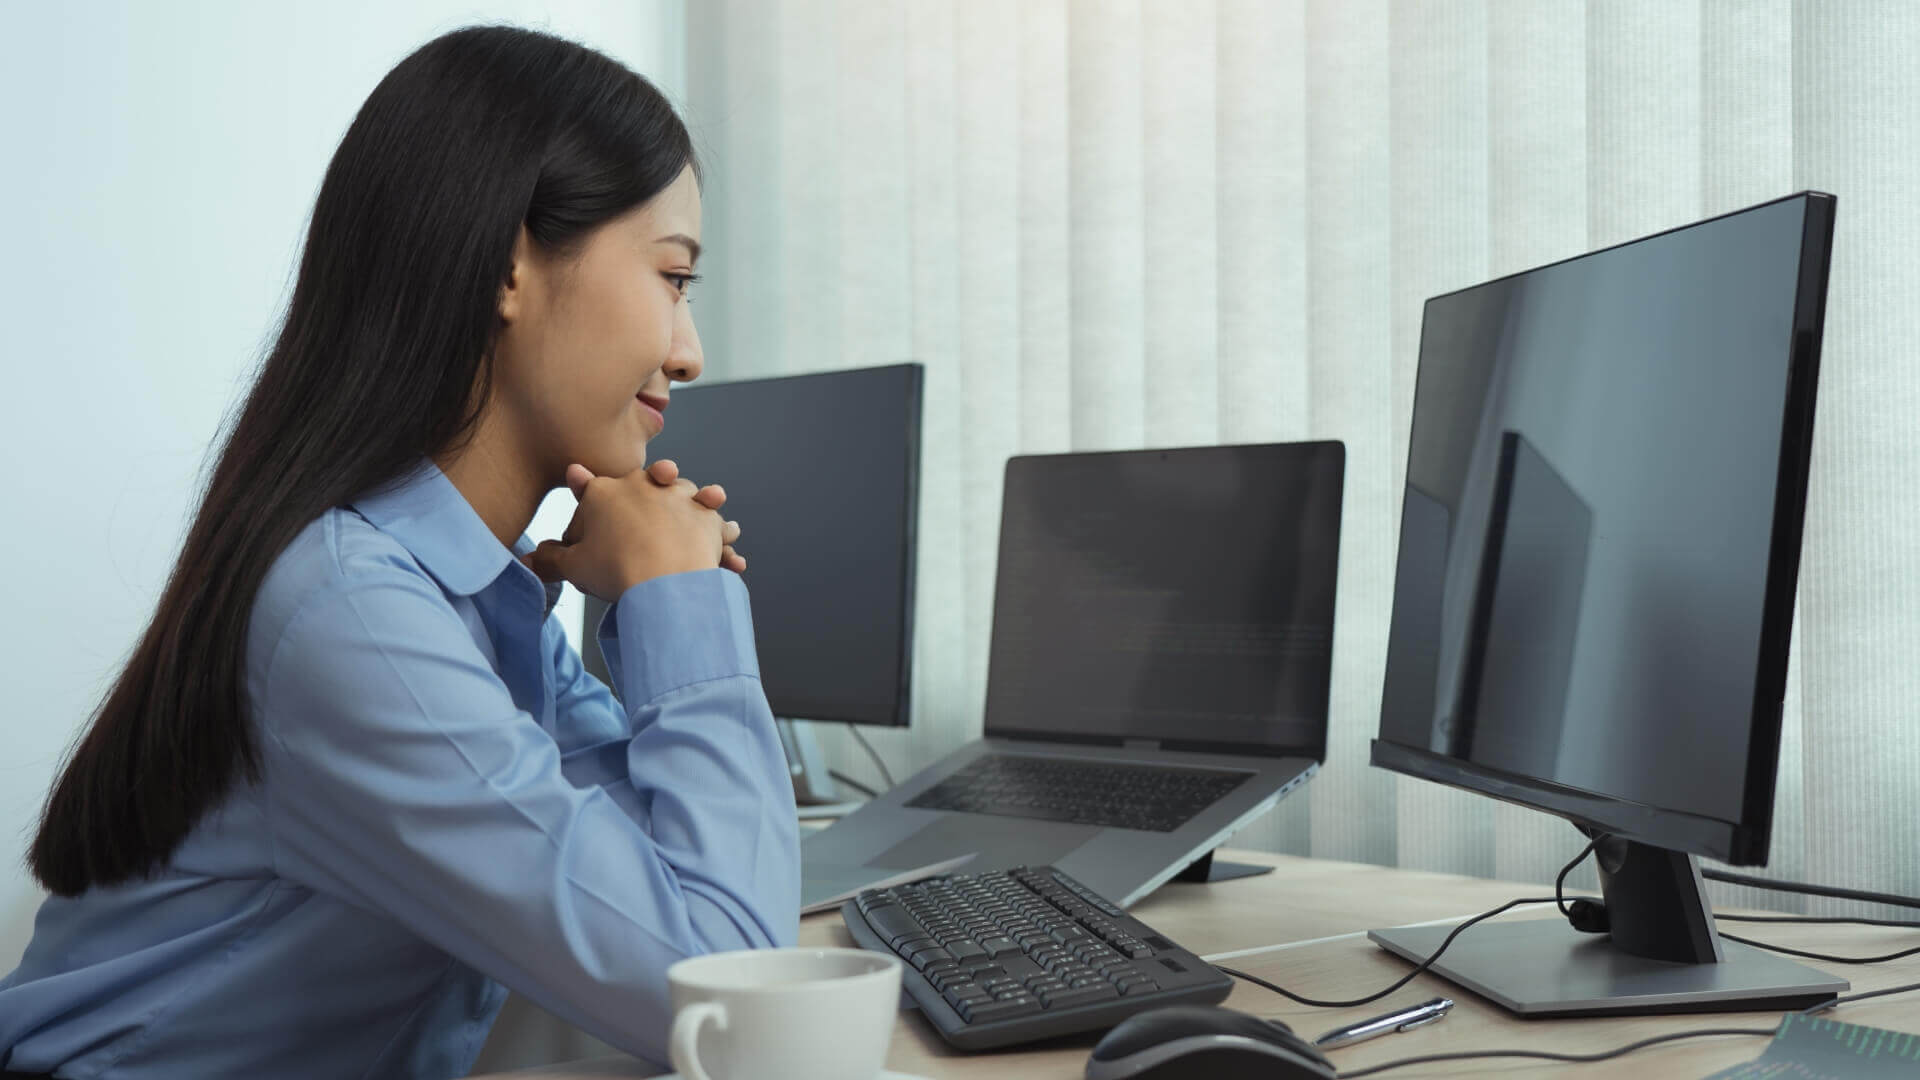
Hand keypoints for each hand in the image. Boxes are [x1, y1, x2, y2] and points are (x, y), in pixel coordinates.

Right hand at [520, 461, 742, 599]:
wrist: (664, 582)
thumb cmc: (615, 572)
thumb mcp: (573, 567)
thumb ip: (551, 559)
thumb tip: (529, 559)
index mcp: (602, 492)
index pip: (586, 486)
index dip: (580, 488)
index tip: (577, 478)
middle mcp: (641, 484)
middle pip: (636, 483)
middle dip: (637, 488)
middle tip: (644, 487)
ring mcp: (675, 494)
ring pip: (678, 491)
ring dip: (684, 500)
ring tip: (697, 503)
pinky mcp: (704, 512)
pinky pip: (711, 514)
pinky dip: (719, 524)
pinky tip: (729, 530)